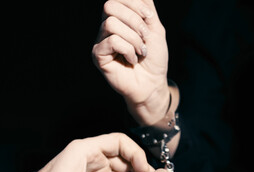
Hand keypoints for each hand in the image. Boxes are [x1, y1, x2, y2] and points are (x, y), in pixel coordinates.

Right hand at [92, 0, 169, 124]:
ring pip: (111, 24)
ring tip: (140, 51)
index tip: (150, 17)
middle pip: (109, 5)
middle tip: (145, 36)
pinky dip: (128, 50)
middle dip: (133, 19)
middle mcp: (107, 27)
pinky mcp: (98, 55)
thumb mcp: (155, 28)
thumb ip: (146, 7)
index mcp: (120, 18)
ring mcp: (101, 41)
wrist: (153, 83)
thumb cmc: (154, 57)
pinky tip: (132, 59)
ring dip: (133, 38)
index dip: (135, 3)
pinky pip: (112, 41)